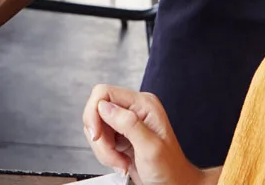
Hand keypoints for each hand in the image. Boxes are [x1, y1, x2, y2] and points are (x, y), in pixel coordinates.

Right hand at [83, 86, 206, 184]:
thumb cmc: (170, 171)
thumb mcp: (151, 148)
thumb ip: (129, 124)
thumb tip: (104, 106)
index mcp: (143, 104)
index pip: (105, 93)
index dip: (94, 112)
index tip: (96, 135)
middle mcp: (133, 109)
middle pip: (97, 111)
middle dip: (100, 138)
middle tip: (114, 156)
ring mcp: (125, 123)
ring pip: (97, 127)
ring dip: (103, 149)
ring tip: (121, 162)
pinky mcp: (120, 137)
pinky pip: (100, 140)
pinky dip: (105, 154)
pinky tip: (120, 162)